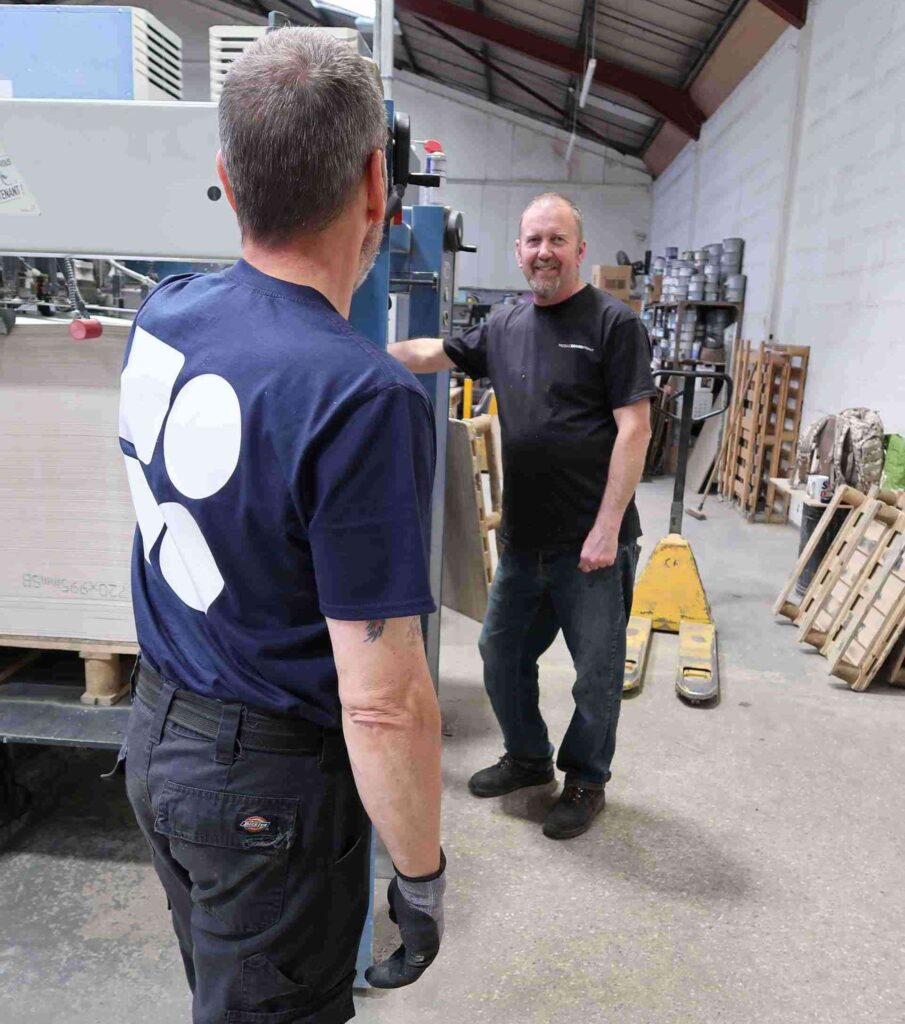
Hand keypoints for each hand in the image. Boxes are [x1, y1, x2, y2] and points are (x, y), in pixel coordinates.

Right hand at [365, 852, 445, 988]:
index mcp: (426, 928)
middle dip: (391, 967)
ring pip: (406, 970)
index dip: (397, 954)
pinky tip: (373, 976)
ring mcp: (427, 950)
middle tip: (374, 971)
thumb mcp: (401, 902)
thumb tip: (395, 912)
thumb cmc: (410, 890)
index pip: (411, 945)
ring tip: (371, 976)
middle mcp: (429, 941)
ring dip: (388, 975)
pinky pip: (405, 974)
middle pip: (409, 960)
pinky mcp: (421, 956)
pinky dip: (389, 978)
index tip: (383, 958)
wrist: (419, 887)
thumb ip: (398, 911)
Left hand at [578, 529, 617, 572]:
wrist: (607, 530)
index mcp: (584, 558)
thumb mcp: (585, 545)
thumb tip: (583, 563)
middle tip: (597, 553)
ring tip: (603, 550)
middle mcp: (593, 561)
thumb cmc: (595, 535)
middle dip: (594, 562)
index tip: (588, 563)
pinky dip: (609, 559)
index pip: (584, 568)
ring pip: (601, 565)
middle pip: (593, 567)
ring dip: (602, 561)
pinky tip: (608, 551)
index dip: (586, 565)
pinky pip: (609, 563)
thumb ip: (584, 556)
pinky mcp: (611, 560)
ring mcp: (602, 562)